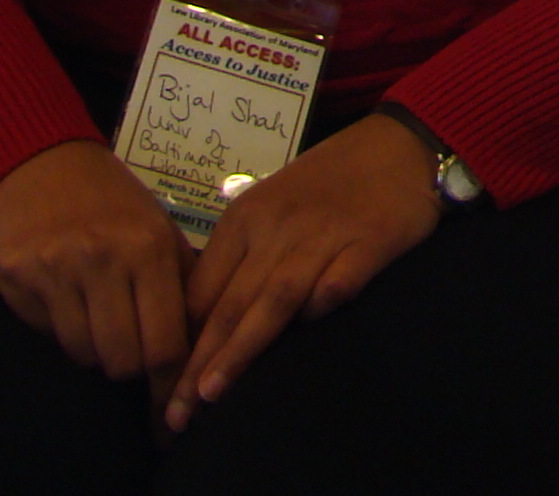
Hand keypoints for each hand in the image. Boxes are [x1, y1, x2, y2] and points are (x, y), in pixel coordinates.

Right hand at [0, 139, 192, 381]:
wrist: (38, 165)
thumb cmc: (110, 202)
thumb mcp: (158, 228)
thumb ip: (182, 283)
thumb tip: (205, 344)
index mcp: (147, 248)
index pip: (165, 343)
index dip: (170, 382)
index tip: (172, 405)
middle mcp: (101, 259)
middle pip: (123, 360)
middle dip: (131, 368)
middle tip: (132, 353)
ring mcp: (54, 270)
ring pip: (83, 354)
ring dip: (95, 350)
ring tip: (99, 320)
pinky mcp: (15, 278)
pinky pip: (46, 334)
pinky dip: (61, 331)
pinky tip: (65, 300)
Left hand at [163, 114, 440, 430]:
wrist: (397, 143)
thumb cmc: (327, 182)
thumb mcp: (269, 208)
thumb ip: (240, 259)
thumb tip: (202, 327)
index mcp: (245, 219)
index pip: (201, 291)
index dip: (180, 344)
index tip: (160, 388)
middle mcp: (277, 227)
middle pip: (230, 303)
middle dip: (198, 363)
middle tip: (174, 414)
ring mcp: (323, 235)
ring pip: (273, 300)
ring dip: (240, 349)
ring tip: (212, 394)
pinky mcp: (369, 242)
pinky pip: (338, 283)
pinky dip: (320, 307)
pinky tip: (308, 338)